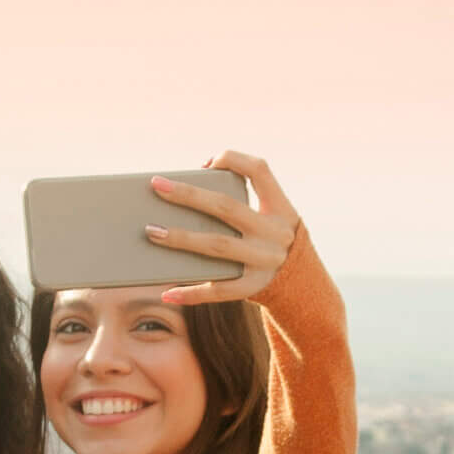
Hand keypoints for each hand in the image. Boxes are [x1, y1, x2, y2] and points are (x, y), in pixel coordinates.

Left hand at [147, 151, 300, 305]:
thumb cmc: (269, 240)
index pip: (260, 170)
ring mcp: (265, 262)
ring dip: (181, 238)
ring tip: (151, 232)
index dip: (232, 160)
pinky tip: (167, 292)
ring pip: (217, 246)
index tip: (205, 164)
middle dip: (189, 195)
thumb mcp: (270, 217)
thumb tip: (183, 195)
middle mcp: (275, 233)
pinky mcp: (254, 288)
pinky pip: (218, 290)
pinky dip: (191, 293)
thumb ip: (240, 202)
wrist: (302, 285)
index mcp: (281, 208)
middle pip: (226, 208)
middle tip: (157, 186)